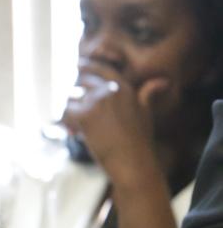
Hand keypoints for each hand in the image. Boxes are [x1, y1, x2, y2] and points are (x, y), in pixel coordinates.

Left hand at [61, 62, 167, 180]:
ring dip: (68, 109)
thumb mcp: (145, 112)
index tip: (77, 67)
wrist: (132, 160)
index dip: (87, 67)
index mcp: (124, 87)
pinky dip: (65, 123)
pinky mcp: (85, 116)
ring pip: (70, 96)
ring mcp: (97, 102)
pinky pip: (65, 113)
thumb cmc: (139, 139)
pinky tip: (72, 133)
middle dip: (73, 91)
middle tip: (72, 106)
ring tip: (72, 124)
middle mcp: (110, 90)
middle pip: (81, 79)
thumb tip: (164, 81)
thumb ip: (148, 94)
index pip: (101, 69)